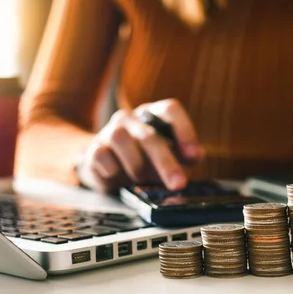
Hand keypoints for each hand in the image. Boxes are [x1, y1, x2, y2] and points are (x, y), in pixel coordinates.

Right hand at [76, 99, 203, 192]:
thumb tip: (198, 155)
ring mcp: (110, 131)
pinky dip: (113, 171)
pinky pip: (101, 156)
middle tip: (178, 184)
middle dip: (165, 162)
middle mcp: (131, 119)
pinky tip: (119, 178)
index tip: (193, 155)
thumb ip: (185, 155)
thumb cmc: (144, 157)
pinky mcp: (94, 148)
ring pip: (120, 139)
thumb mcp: (169, 155)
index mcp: (153, 114)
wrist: (105, 163)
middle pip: (149, 134)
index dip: (184, 130)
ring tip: (141, 180)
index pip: (170, 109)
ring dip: (135, 165)